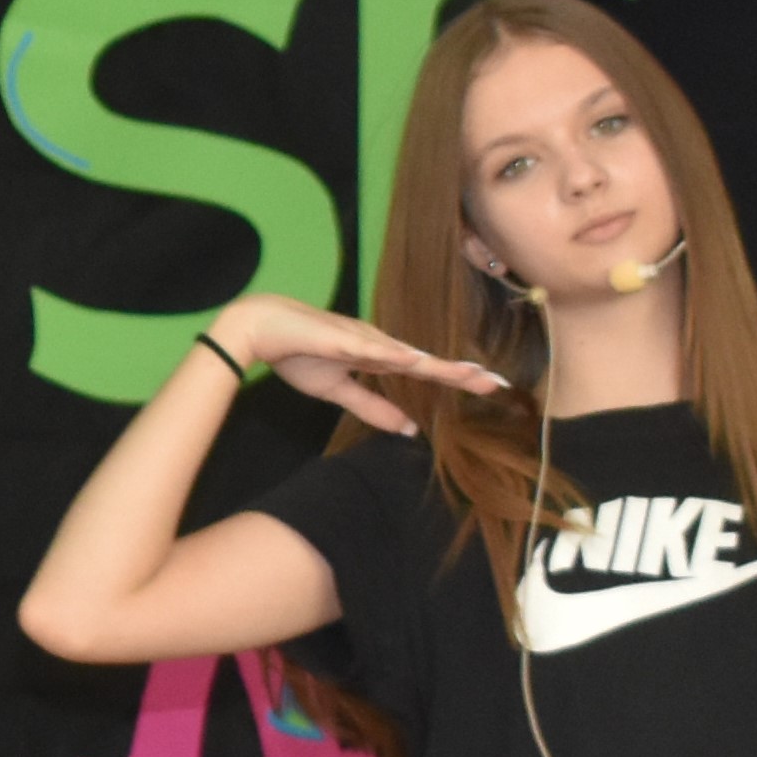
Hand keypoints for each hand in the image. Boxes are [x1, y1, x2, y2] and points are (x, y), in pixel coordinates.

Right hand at [206, 293, 506, 436]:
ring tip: (469, 375)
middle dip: (461, 373)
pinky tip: (414, 359)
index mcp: (377, 357)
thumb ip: (372, 407)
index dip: (456, 378)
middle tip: (498, 385)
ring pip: (407, 354)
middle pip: (425, 361)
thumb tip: (408, 429)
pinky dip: (393, 354)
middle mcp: (377, 344)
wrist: (258, 328)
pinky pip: (369, 347)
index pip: (425, 370)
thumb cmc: (295, 353)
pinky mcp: (339, 336)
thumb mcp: (337, 390)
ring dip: (438, 365)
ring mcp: (360, 338)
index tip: (489, 385)